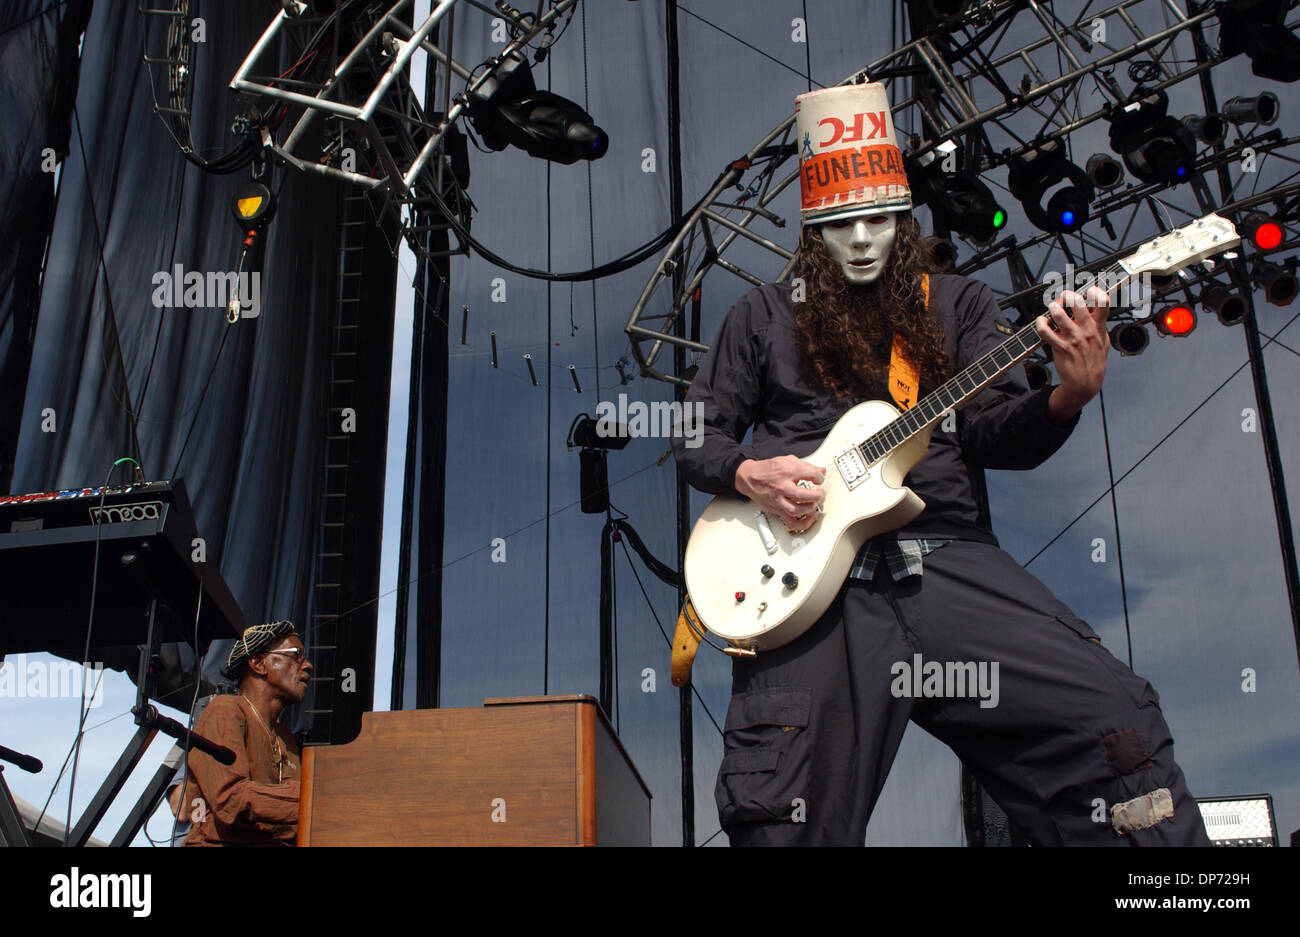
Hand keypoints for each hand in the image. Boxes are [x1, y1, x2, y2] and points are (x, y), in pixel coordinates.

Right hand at [734, 455, 824, 532]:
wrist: (750, 478)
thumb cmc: (767, 471)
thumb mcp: (787, 461)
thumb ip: (806, 466)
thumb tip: (821, 471)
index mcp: (786, 472)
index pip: (809, 474)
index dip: (819, 477)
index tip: (819, 479)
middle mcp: (782, 487)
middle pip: (803, 495)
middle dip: (817, 495)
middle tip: (821, 493)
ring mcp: (778, 500)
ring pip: (797, 510)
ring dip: (810, 508)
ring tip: (815, 504)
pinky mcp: (776, 510)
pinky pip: (790, 522)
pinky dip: (803, 523)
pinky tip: (810, 518)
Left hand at [1036, 286, 1110, 423]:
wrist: (1085, 383)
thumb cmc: (1093, 361)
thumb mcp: (1103, 341)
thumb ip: (1100, 324)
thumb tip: (1096, 307)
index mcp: (1099, 327)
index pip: (1102, 302)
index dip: (1095, 291)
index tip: (1089, 290)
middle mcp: (1086, 330)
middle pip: (1077, 302)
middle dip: (1067, 295)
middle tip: (1063, 298)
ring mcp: (1072, 338)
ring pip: (1058, 313)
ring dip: (1052, 307)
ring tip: (1052, 309)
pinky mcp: (1059, 347)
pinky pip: (1045, 330)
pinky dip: (1040, 323)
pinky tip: (1042, 322)